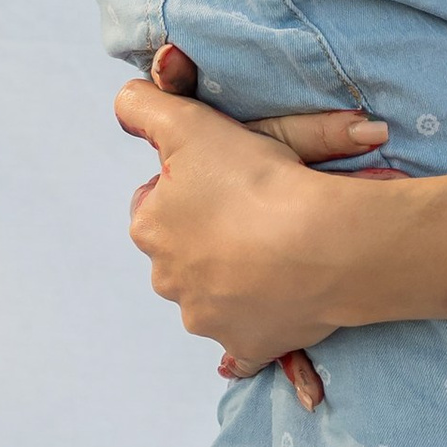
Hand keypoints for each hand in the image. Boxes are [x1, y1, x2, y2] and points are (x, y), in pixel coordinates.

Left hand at [121, 63, 391, 377]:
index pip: (155, 203)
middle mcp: (168, 281)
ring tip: (276, 250)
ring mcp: (207, 319)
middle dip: (209, 235)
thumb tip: (124, 101)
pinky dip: (254, 329)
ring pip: (211, 294)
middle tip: (254, 209)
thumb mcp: (190, 123)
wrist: (321, 244)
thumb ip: (145, 106)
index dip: (188, 185)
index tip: (224, 177)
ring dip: (233, 277)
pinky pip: (243, 344)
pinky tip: (275, 312)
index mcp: (151, 229)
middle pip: (182, 252)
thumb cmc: (254, 181)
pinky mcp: (247, 346)